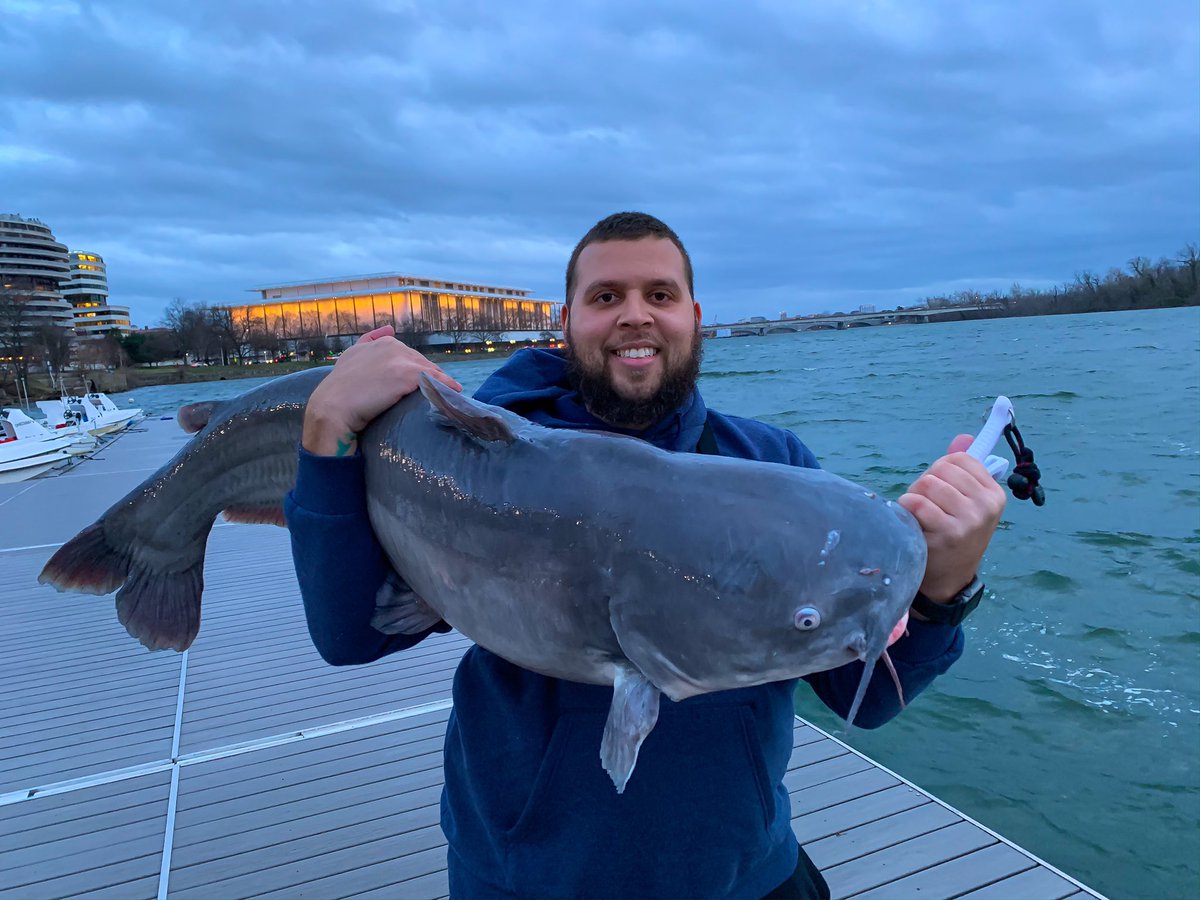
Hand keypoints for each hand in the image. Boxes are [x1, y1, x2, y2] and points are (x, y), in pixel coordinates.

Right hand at [302, 325, 462, 455]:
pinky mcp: (406, 375)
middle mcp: (392, 346)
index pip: (409, 356)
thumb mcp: (352, 356)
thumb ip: (370, 340)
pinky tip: (454, 393)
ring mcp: (400, 360)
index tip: (419, 384)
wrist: (333, 407)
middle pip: (421, 362)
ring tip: (449, 394)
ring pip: (429, 371)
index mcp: (382, 342)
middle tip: (436, 391)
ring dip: (440, 382)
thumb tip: (389, 328)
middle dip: (428, 376)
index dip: (415, 371)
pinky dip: (446, 386)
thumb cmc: (340, 389)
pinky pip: (435, 380)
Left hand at [898, 434, 1006, 608]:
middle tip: (928, 506)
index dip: (940, 470)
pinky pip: (916, 503)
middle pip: (940, 470)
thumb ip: (962, 469)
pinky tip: (915, 523)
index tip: (941, 490)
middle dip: (925, 484)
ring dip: (914, 497)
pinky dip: (907, 509)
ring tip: (921, 515)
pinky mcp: (949, 534)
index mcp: (994, 494)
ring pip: (927, 484)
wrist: (949, 577)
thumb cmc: (954, 532)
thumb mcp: (965, 501)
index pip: (959, 459)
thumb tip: (963, 437)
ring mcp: (969, 520)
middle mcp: (986, 506)